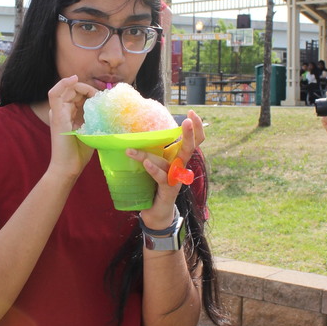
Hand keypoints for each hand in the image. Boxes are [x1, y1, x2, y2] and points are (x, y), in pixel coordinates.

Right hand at [47, 75, 95, 177]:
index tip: (101, 97)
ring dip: (79, 86)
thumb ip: (95, 119)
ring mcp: (57, 113)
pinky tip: (74, 79)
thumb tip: (109, 110)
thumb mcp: (91, 131)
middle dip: (86, 89)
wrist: (68, 167)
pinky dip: (63, 84)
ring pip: (64, 89)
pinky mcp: (56, 116)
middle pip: (72, 91)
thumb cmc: (79, 153)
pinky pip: (55, 94)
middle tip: (98, 95)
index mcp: (68, 114)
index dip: (89, 92)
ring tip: (90, 91)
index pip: (77, 95)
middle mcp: (61, 112)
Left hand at [127, 110, 204, 229]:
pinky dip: (153, 170)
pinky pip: (161, 177)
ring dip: (146, 156)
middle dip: (190, 133)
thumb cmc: (154, 185)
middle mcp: (179, 167)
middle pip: (190, 148)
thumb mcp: (154, 164)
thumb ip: (150, 152)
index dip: (196, 127)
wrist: (156, 213)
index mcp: (178, 158)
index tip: (191, 113)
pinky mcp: (168, 190)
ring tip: (130, 151)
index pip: (194, 141)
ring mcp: (175, 179)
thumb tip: (133, 134)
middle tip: (187, 120)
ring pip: (164, 162)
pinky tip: (145, 164)